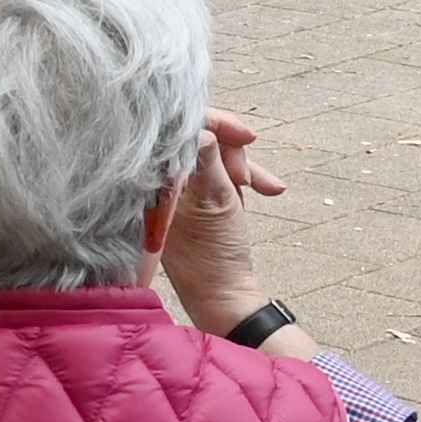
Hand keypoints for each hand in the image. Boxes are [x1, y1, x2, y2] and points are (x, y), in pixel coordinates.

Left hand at [158, 103, 281, 329]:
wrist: (225, 297)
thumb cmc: (216, 256)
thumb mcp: (218, 202)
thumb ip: (208, 161)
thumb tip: (200, 127)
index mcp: (155, 181)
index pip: (180, 129)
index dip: (217, 124)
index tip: (248, 136)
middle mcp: (159, 182)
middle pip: (198, 138)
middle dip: (233, 150)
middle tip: (248, 178)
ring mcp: (175, 192)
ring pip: (213, 156)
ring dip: (243, 166)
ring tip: (265, 188)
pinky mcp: (190, 201)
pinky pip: (215, 175)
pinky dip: (238, 179)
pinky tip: (263, 189)